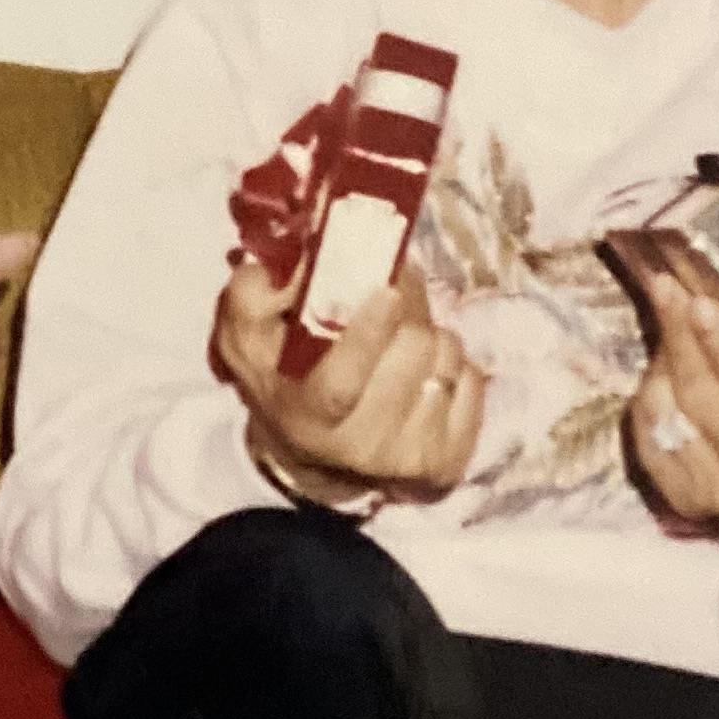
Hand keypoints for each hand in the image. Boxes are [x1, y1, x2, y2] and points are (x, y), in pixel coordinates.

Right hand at [214, 253, 485, 507]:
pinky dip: (453, 359)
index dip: (366, 336)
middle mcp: (362, 447)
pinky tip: (423, 365)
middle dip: (407, 301)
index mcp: (308, 416)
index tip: (386, 290)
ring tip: (401, 331)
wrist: (311, 451)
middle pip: (410, 350)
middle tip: (392, 282)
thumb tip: (300, 260)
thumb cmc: (280, 377)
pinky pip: (473, 379)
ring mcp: (411, 458)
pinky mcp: (451, 459)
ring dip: (428, 328)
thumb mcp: (245, 335)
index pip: (341, 384)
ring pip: (447, 357)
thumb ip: (254, 293)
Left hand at [623, 238, 718, 530]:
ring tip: (666, 312)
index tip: (701, 301)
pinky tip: (661, 364)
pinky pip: (650, 435)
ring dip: (664, 357)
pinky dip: (650, 393)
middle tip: (665, 285)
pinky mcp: (683, 499)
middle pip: (708, 399)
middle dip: (682, 336)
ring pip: (672, 414)